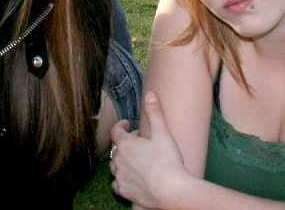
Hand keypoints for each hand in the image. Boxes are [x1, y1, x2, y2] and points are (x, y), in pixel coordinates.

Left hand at [109, 92, 188, 207]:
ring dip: (122, 160)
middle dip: (126, 143)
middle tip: (139, 142)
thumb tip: (150, 94)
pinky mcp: (124, 191)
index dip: (121, 125)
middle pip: (116, 148)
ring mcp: (120, 176)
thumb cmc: (167, 161)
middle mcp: (119, 160)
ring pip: (115, 166)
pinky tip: (130, 178)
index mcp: (126, 144)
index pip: (115, 130)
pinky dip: (121, 179)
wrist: (169, 190)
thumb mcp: (163, 132)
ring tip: (135, 160)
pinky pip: (117, 183)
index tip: (127, 124)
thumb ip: (155, 112)